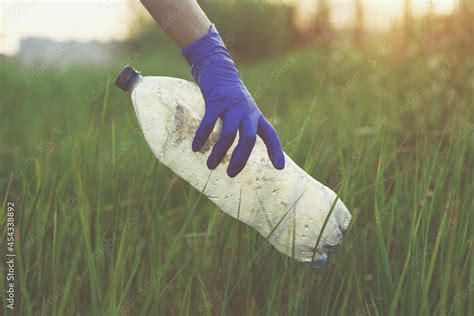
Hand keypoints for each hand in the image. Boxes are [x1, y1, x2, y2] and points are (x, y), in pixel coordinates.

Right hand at [181, 25, 284, 176]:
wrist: (218, 68)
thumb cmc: (229, 94)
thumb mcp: (242, 109)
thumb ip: (243, 126)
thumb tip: (238, 151)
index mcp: (255, 115)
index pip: (270, 134)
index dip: (276, 150)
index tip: (280, 167)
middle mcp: (246, 111)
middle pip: (249, 138)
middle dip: (240, 158)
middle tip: (231, 174)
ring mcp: (231, 105)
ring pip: (228, 133)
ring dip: (219, 152)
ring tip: (210, 165)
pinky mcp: (216, 101)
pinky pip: (209, 123)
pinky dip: (202, 137)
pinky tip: (196, 148)